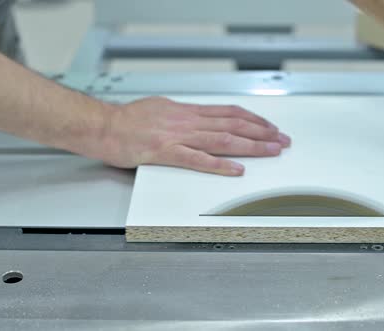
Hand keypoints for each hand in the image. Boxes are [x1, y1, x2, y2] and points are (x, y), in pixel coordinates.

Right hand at [98, 96, 290, 175]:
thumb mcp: (160, 108)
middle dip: (261, 132)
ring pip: (222, 139)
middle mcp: (186, 120)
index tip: (269, 126)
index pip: (228, 112)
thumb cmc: (126, 120)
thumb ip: (182, 116)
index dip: (252, 119)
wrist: (102, 126)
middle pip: (232, 124)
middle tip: (281, 139)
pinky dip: (220, 164)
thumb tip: (200, 119)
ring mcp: (177, 136)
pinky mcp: (165, 152)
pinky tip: (237, 169)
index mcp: (186, 111)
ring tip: (271, 150)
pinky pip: (197, 159)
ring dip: (250, 145)